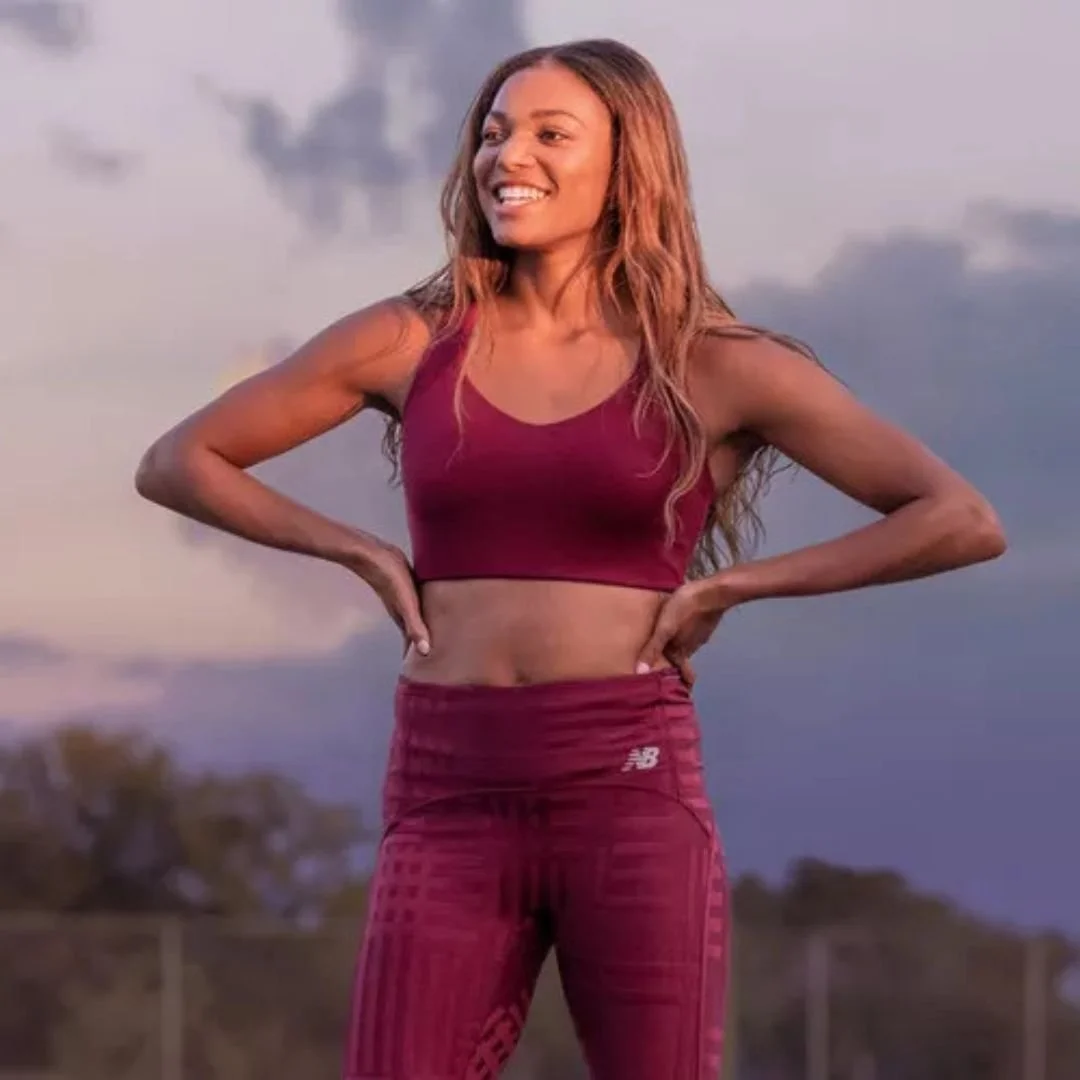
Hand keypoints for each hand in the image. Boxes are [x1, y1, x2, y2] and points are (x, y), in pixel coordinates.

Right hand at [350, 541, 431, 657]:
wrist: (372, 554)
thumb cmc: (390, 578)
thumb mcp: (406, 604)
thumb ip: (415, 626)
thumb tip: (426, 652)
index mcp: (404, 619)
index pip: (412, 645)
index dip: (418, 659)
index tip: (425, 674)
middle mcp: (403, 611)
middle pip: (415, 633)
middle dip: (423, 645)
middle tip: (437, 658)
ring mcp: (403, 598)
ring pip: (416, 618)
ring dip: (424, 627)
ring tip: (437, 635)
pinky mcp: (406, 584)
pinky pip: (418, 602)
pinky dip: (424, 609)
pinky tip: (432, 604)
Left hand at [635, 579, 729, 687]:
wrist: (713, 592)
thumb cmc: (685, 609)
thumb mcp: (664, 628)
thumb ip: (653, 649)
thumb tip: (640, 673)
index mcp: (681, 650)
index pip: (681, 669)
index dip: (680, 677)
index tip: (680, 686)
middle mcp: (693, 645)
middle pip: (682, 656)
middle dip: (675, 660)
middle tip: (665, 661)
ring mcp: (701, 634)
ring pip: (688, 644)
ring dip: (680, 644)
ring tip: (669, 641)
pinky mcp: (706, 622)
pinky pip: (694, 631)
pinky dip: (687, 631)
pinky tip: (682, 623)